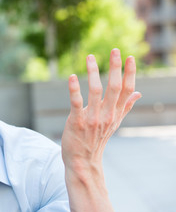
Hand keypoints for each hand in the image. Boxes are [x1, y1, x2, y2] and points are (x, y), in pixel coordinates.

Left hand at [61, 48, 141, 175]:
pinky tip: (72, 77)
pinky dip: (74, 89)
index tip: (130, 57)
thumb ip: (125, 107)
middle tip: (115, 50)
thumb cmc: (97, 139)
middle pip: (114, 87)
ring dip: (93, 73)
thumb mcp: (114, 123)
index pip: (126, 90)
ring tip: (90, 57)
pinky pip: (76, 103)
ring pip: (95, 91)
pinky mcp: (77, 121)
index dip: (129, 73)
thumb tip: (138, 92)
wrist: (83, 161)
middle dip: (115, 68)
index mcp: (116, 114)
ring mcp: (92, 118)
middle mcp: (107, 115)